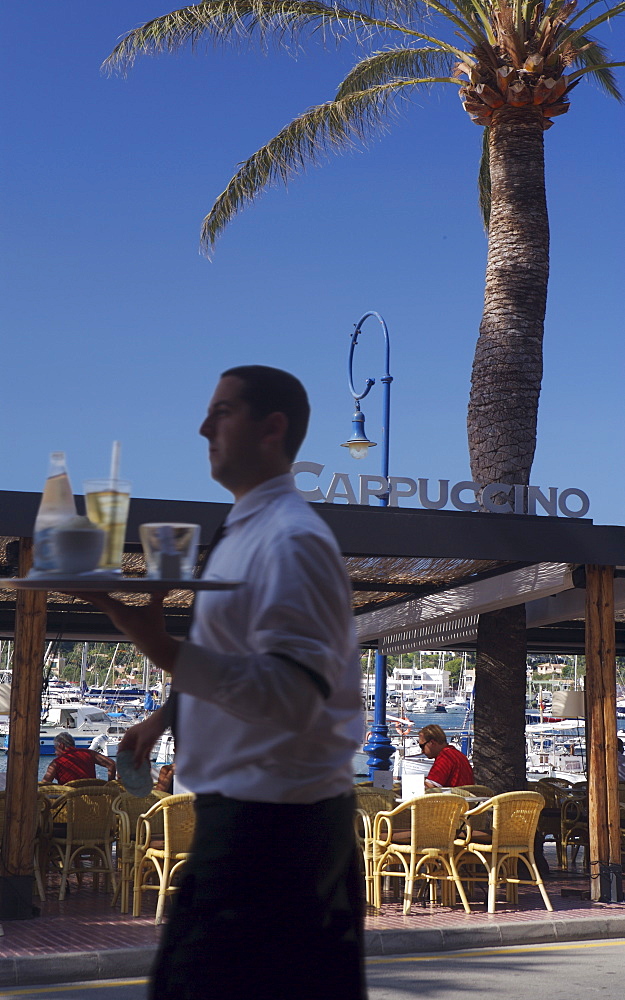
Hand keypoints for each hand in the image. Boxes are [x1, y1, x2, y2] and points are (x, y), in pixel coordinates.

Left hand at [64, 591, 179, 671]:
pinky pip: (102, 604)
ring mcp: (114, 616)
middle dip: (78, 592)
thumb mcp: (156, 612)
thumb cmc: (154, 629)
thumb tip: (164, 589)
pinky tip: (90, 592)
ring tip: (71, 587)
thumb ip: (157, 599)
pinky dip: (94, 596)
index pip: (99, 599)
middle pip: (93, 600)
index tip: (73, 587)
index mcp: (120, 613)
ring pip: (96, 602)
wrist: (153, 645)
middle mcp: (114, 614)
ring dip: (84, 594)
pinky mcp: (117, 617)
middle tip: (62, 585)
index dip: (86, 592)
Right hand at [118, 707, 168, 767]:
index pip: (121, 750)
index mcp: (128, 737)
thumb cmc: (151, 729)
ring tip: (139, 772)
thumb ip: (139, 755)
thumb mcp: (143, 743)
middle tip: (131, 772)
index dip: (121, 759)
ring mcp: (140, 741)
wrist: (163, 721)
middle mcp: (133, 739)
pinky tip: (147, 768)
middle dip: (130, 762)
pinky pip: (144, 753)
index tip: (122, 768)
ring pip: (137, 754)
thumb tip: (135, 767)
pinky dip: (145, 759)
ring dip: (138, 762)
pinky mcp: (147, 743)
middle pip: (129, 753)